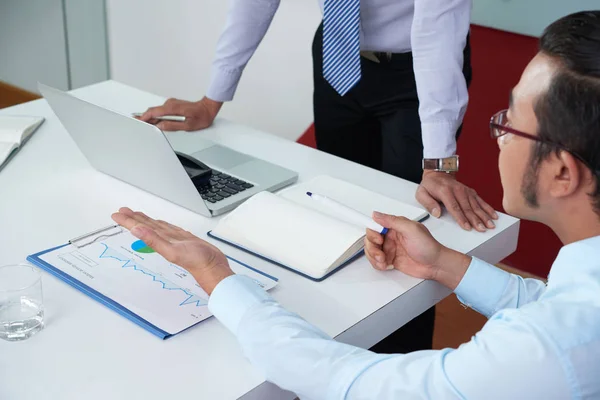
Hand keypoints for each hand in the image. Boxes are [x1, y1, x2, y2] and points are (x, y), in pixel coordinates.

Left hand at [111, 207, 232, 294]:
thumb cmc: (196, 262)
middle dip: (134, 218)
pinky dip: (162, 225)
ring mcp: (175, 239)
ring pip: (157, 226)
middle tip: (122, 211)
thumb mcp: (172, 251)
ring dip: (146, 220)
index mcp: (160, 241)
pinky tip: (159, 224)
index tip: (117, 214)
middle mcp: (165, 239)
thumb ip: (154, 240)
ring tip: (136, 214)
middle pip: (146, 225)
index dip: (128, 221)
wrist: (213, 266)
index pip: (140, 228)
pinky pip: (170, 229)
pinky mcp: (185, 238)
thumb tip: (136, 230)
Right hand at [138, 97, 222, 130]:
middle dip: (145, 117)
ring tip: (145, 124)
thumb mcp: (187, 126)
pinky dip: (156, 115)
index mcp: (173, 108)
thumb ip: (172, 126)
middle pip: (153, 110)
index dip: (144, 117)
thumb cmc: (201, 117)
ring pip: (157, 110)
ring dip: (151, 117)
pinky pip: (161, 110)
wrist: (207, 108)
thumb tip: (160, 126)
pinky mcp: (173, 104)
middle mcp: (171, 103)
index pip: (154, 112)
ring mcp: (171, 103)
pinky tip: (155, 120)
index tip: (138, 121)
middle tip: (137, 123)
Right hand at [365, 212, 470, 289]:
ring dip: (374, 257)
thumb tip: (376, 214)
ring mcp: (390, 248)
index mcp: (395, 226)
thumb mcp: (411, 229)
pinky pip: (376, 261)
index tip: (378, 239)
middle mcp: (391, 236)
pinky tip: (387, 265)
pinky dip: (378, 264)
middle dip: (372, 248)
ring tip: (384, 261)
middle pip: (370, 239)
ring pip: (371, 251)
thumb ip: (392, 221)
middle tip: (381, 254)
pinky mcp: (390, 260)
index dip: (372, 232)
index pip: (375, 225)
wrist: (436, 265)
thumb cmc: (428, 247)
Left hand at [416, 171, 497, 231]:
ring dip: (484, 216)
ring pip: (476, 205)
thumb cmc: (429, 185)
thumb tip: (437, 214)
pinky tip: (494, 215)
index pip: (454, 207)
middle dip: (476, 220)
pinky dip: (488, 208)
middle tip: (482, 229)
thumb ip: (428, 203)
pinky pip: (480, 201)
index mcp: (445, 191)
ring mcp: (465, 191)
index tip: (467, 227)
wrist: (437, 173)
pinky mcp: (470, 192)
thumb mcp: (421, 193)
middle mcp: (457, 190)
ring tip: (490, 225)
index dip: (461, 218)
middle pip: (468, 208)